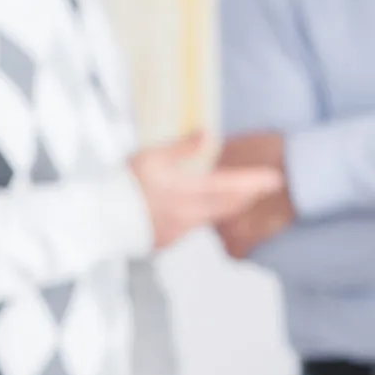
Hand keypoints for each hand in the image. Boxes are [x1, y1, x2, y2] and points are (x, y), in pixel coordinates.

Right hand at [128, 131, 283, 251]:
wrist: (100, 220)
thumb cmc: (123, 185)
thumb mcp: (152, 157)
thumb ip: (182, 147)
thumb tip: (207, 133)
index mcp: (187, 192)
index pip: (230, 186)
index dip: (254, 182)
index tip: (275, 179)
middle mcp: (189, 215)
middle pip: (228, 206)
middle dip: (248, 195)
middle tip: (264, 186)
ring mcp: (179, 231)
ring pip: (213, 218)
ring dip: (228, 206)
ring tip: (239, 195)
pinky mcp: (167, 241)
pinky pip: (193, 227)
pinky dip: (203, 217)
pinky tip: (198, 209)